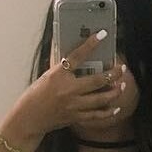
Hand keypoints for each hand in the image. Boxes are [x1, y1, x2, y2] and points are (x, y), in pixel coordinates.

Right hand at [0, 32, 125, 145]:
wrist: (29, 117)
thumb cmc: (36, 95)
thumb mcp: (47, 76)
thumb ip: (63, 67)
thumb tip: (76, 54)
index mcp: (59, 75)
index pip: (78, 55)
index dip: (91, 44)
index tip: (103, 34)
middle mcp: (68, 90)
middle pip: (97, 81)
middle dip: (112, 74)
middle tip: (121, 68)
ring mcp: (73, 105)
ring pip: (100, 99)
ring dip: (114, 92)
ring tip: (122, 85)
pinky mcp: (75, 117)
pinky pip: (95, 116)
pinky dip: (107, 113)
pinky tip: (116, 108)